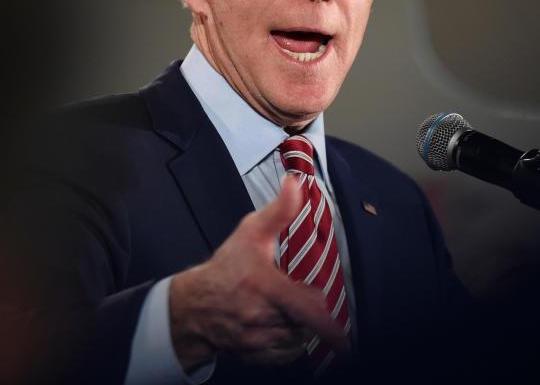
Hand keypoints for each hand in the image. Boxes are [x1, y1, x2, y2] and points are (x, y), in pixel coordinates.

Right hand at [168, 176, 349, 368]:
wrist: (194, 304)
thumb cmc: (226, 268)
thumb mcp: (251, 232)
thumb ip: (279, 210)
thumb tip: (295, 184)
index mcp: (264, 287)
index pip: (304, 310)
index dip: (327, 326)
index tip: (345, 341)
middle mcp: (259, 318)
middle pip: (306, 322)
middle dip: (307, 310)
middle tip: (293, 294)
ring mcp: (255, 341)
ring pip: (298, 340)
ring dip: (299, 327)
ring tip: (283, 308)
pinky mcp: (253, 356)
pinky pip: (284, 355)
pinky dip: (288, 344)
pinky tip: (278, 325)